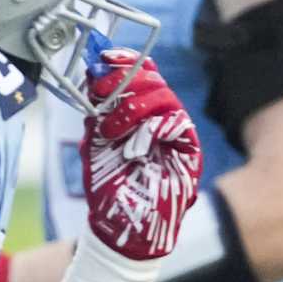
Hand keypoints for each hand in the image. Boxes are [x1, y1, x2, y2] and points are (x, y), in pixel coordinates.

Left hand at [82, 42, 200, 261]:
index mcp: (137, 113)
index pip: (140, 74)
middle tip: (101, 89)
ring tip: (112, 129)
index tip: (103, 57)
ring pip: (165, 97)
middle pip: (154, 80)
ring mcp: (175, 134)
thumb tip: (93, 73)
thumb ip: (97, 110)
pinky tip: (134, 144)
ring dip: (134, 105)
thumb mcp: (95, 141)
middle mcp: (158, 118)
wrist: (120, 224)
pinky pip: (177, 122)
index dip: (125, 61)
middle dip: (126, 78)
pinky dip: (152, 126)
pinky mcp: (189, 150)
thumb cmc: (108, 186)